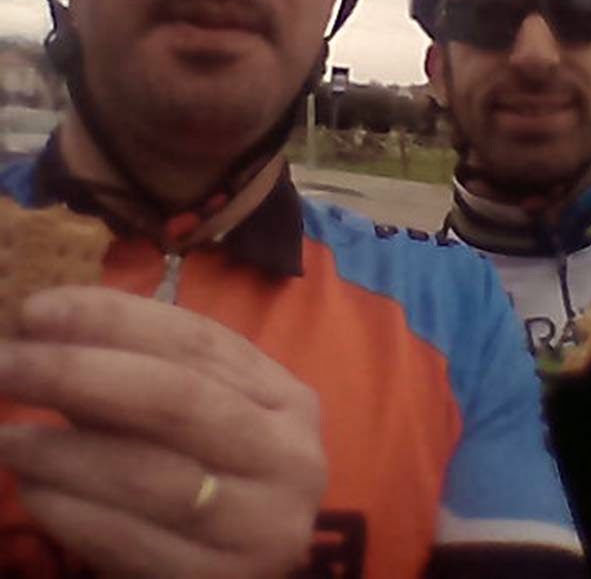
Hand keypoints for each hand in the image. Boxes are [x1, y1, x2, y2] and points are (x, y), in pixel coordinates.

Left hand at [0, 286, 325, 577]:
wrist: (251, 571)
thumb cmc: (220, 478)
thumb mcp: (207, 416)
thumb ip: (148, 373)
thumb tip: (48, 327)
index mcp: (288, 399)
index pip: (197, 341)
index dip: (114, 319)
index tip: (38, 310)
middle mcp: (288, 456)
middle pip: (175, 398)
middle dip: (79, 373)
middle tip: (7, 362)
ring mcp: (260, 525)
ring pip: (148, 472)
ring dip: (62, 449)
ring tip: (8, 433)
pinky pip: (130, 540)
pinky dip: (72, 509)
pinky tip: (33, 487)